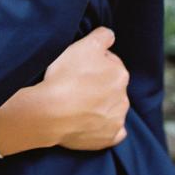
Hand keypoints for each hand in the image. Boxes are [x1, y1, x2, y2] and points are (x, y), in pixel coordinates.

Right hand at [39, 26, 129, 149]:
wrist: (51, 112)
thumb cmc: (66, 76)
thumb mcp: (84, 45)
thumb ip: (102, 36)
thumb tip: (110, 35)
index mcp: (120, 74)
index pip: (110, 63)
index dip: (94, 63)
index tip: (79, 67)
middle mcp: (124, 98)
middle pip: (112, 86)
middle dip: (99, 85)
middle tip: (76, 84)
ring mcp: (117, 120)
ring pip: (112, 108)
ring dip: (101, 105)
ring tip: (78, 104)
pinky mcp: (109, 138)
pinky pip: (113, 132)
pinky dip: (105, 128)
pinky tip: (91, 123)